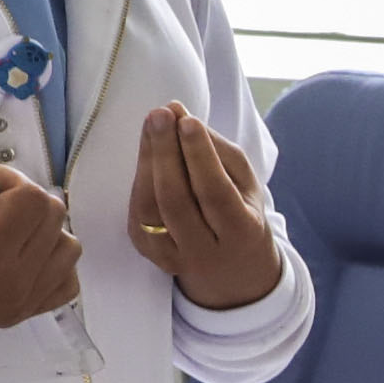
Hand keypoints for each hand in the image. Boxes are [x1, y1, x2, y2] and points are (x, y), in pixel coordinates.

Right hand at [0, 112, 78, 334]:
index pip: (34, 200)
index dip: (6, 180)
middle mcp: (10, 287)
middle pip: (55, 219)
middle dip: (22, 200)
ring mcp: (17, 306)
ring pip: (68, 248)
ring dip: (40, 227)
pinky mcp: (17, 315)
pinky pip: (65, 281)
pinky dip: (49, 260)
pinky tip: (14, 251)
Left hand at [127, 101, 282, 308]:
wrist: (232, 269)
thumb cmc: (241, 214)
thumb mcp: (245, 184)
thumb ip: (217, 149)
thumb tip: (179, 113)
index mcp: (241, 234)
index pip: (215, 193)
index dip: (199, 156)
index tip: (187, 120)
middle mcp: (205, 252)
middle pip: (175, 201)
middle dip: (165, 152)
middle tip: (160, 114)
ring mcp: (173, 257)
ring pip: (149, 209)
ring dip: (147, 161)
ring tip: (152, 124)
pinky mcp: (148, 254)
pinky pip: (137, 214)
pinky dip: (140, 178)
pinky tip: (148, 151)